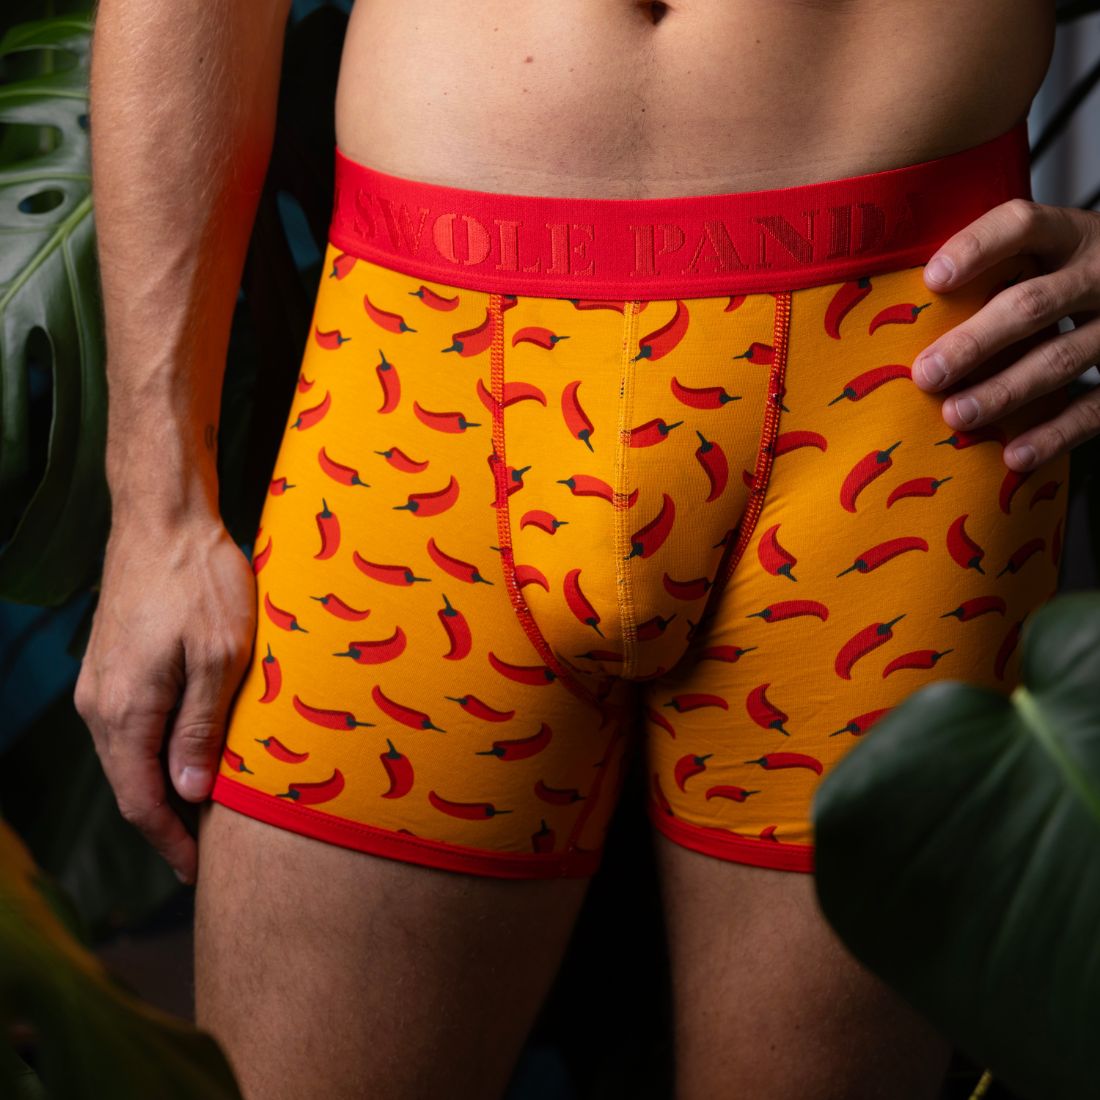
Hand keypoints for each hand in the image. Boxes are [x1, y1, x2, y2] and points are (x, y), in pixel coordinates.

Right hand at [74, 516, 255, 884]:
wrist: (163, 521)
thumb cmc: (202, 583)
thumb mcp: (221, 656)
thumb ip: (201, 728)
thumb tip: (187, 795)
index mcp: (125, 711)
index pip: (142, 801)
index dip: (170, 842)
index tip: (199, 872)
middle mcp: (100, 706)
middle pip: (130, 786)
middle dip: (166, 824)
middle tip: (207, 853)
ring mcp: (100, 685)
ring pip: (129, 757)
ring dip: (163, 788)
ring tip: (206, 811)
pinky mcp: (112, 667)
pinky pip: (131, 728)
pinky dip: (157, 754)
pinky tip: (189, 757)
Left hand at [912, 197, 1099, 470]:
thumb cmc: (1065, 279)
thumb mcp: (1044, 257)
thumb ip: (993, 271)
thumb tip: (897, 306)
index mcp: (1069, 235)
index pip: (1022, 225)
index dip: (977, 248)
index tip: (932, 279)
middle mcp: (1099, 272)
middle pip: (1033, 304)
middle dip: (974, 342)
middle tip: (926, 373)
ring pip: (1061, 357)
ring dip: (1004, 391)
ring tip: (956, 415)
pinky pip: (1096, 407)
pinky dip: (1054, 434)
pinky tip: (1013, 455)